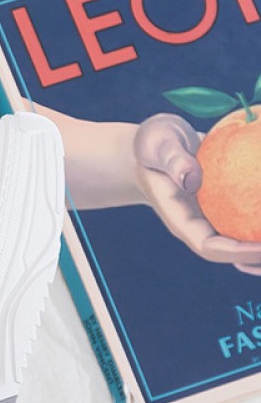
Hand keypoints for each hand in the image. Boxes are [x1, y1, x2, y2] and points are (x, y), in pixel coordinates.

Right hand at [134, 113, 260, 273]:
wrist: (155, 146)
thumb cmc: (153, 143)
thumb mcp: (156, 145)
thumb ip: (172, 160)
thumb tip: (193, 180)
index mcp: (182, 221)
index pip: (210, 247)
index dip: (239, 251)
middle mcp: (200, 226)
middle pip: (232, 254)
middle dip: (259, 259)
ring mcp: (214, 218)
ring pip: (244, 240)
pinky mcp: (227, 206)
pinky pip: (251, 218)